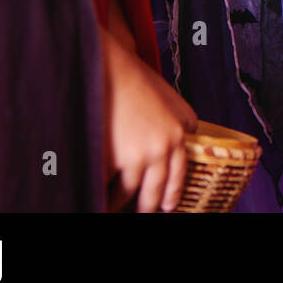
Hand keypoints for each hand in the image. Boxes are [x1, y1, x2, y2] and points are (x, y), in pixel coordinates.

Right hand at [100, 30, 196, 212]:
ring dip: (116, 203)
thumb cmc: (136, 78)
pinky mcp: (111, 160)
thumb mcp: (170, 97)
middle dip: (145, 208)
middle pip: (152, 193)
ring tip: (110, 207)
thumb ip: (180, 119)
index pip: (178, 176)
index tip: (166, 208)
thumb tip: (189, 134)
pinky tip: (93, 195)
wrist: (108, 67)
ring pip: (126, 194)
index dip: (170, 195)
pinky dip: (98, 192)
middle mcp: (161, 149)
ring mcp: (136, 157)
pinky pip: (103, 186)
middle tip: (141, 214)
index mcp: (178, 135)